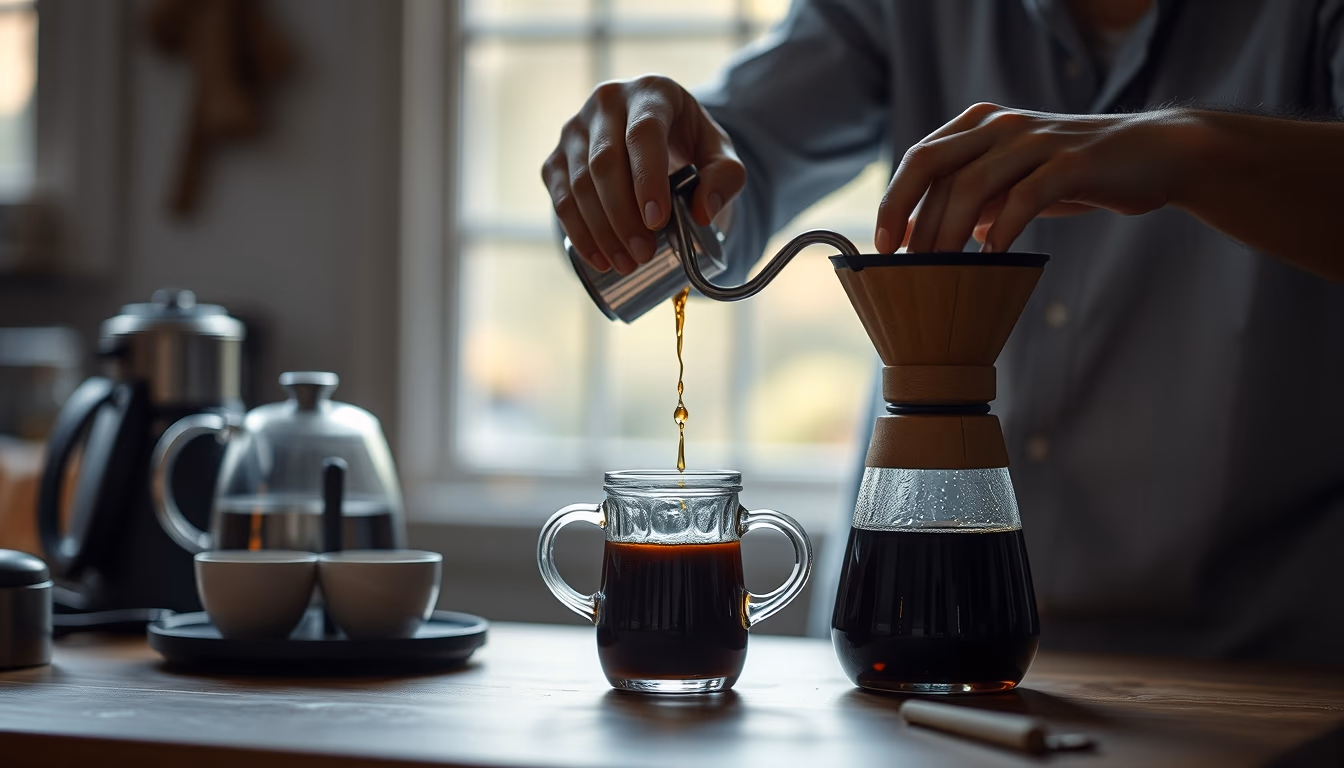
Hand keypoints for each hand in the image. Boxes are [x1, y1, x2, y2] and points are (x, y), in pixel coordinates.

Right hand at [542, 76, 745, 273]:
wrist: (655, 137)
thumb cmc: (689, 144)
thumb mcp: (719, 154)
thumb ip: (726, 177)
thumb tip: (702, 212)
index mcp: (651, 92)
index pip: (643, 133)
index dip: (647, 178)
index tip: (658, 221)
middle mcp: (606, 101)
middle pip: (605, 161)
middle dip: (623, 215)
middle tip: (643, 255)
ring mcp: (575, 129)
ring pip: (578, 183)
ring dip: (600, 230)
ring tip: (627, 263)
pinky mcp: (556, 157)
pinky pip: (560, 198)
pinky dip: (578, 232)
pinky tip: (599, 258)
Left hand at [875, 103, 1195, 252]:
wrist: (1154, 155)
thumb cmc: (1076, 174)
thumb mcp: (1016, 184)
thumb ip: (975, 203)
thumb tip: (927, 239)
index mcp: (981, 125)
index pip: (920, 159)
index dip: (894, 202)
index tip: (882, 246)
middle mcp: (1002, 125)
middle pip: (931, 164)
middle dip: (906, 216)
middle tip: (901, 263)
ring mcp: (1037, 140)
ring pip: (971, 184)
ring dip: (947, 233)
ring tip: (940, 272)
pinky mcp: (1073, 162)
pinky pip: (1024, 197)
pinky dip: (1002, 231)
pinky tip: (993, 259)